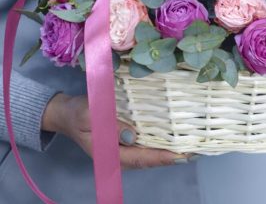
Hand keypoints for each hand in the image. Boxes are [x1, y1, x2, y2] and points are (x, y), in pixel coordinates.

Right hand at [42, 93, 191, 168]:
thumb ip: (108, 126)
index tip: (180, 155)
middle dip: (171, 156)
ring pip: (149, 151)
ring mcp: (122, 145)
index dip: (161, 157)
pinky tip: (172, 132)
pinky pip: (145, 141)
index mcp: (110, 153)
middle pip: (149, 158)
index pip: (140, 158)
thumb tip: (132, 135)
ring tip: (189, 143)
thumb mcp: (89, 116)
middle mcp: (120, 153)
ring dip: (168, 148)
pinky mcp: (124, 135)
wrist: (66, 112)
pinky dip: (159, 139)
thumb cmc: (77, 113)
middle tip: (194, 149)